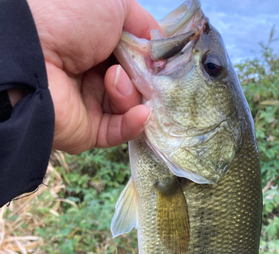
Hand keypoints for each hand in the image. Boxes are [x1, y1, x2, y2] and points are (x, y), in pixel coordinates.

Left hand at [27, 0, 158, 153]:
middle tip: (141, 71)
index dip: (150, 60)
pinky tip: (141, 114)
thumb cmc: (68, 17)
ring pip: (130, 106)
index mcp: (96, 42)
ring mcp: (89, 102)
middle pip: (136, 83)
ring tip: (113, 79)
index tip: (161, 60)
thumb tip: (158, 51)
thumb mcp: (114, 4)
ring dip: (130, 94)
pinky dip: (134, 123)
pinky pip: (120, 132)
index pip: (134, 57)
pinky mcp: (88, 129)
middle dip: (143, 78)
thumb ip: (142, 25)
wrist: (32, 53)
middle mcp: (92, 72)